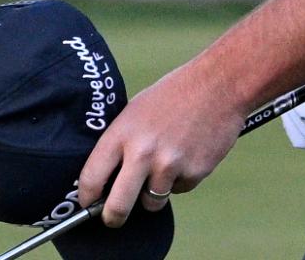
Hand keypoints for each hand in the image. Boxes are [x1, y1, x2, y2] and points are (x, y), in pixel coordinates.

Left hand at [76, 60, 243, 227]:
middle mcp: (142, 152)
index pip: (91, 176)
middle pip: (118, 205)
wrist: (218, 86)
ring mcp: (169, 165)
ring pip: (151, 202)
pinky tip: (186, 155)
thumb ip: (121, 143)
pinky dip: (179, 180)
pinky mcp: (194, 173)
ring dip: (153, 194)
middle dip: (112, 217)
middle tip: (112, 219)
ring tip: (163, 165)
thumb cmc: (173, 95)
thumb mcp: (135, 111)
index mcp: (122, 132)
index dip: (86, 196)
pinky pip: (179, 190)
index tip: (87, 203)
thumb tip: (108, 177)